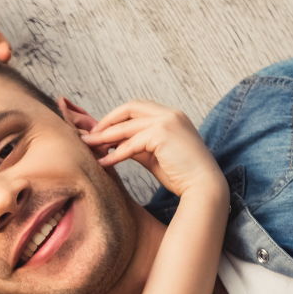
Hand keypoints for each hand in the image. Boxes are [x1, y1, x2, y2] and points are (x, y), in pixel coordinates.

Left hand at [81, 101, 225, 198]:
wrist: (203, 186)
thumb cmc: (180, 174)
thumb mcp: (154, 155)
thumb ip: (137, 146)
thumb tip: (113, 145)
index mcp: (171, 116)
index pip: (137, 107)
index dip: (116, 117)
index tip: (100, 131)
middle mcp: (170, 114)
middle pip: (130, 108)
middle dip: (107, 121)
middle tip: (90, 136)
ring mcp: (167, 121)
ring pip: (127, 126)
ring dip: (105, 137)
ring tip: (89, 147)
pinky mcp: (162, 134)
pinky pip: (131, 144)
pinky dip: (115, 154)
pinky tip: (104, 163)